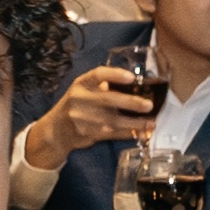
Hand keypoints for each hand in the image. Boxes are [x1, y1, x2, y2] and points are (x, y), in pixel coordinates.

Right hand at [29, 62, 158, 165]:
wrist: (57, 129)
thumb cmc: (78, 104)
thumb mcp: (85, 90)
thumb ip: (104, 86)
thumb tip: (139, 85)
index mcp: (81, 83)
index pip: (97, 75)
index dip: (114, 75)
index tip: (131, 78)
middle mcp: (80, 99)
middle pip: (107, 100)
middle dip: (130, 103)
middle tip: (149, 105)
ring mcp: (82, 118)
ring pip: (112, 120)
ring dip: (135, 123)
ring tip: (152, 122)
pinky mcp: (88, 134)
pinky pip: (112, 134)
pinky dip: (129, 134)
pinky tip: (143, 133)